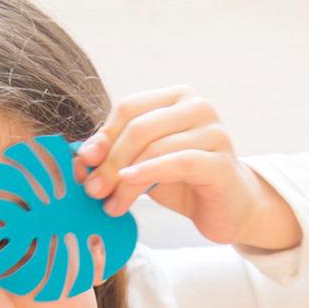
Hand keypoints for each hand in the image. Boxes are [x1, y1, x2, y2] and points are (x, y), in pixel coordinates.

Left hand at [74, 85, 301, 249]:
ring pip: (154, 149)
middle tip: (92, 190)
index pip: (129, 109)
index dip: (103, 135)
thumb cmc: (185, 183)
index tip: (83, 163)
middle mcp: (198, 106)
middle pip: (139, 128)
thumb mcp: (145, 164)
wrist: (228, 209)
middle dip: (110, 161)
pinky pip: (177, 163)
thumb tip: (80, 158)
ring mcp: (213, 132)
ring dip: (124, 180)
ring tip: (110, 204)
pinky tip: (128, 188)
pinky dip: (148, 174)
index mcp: (177, 97)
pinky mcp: (221, 162)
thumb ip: (118, 155)